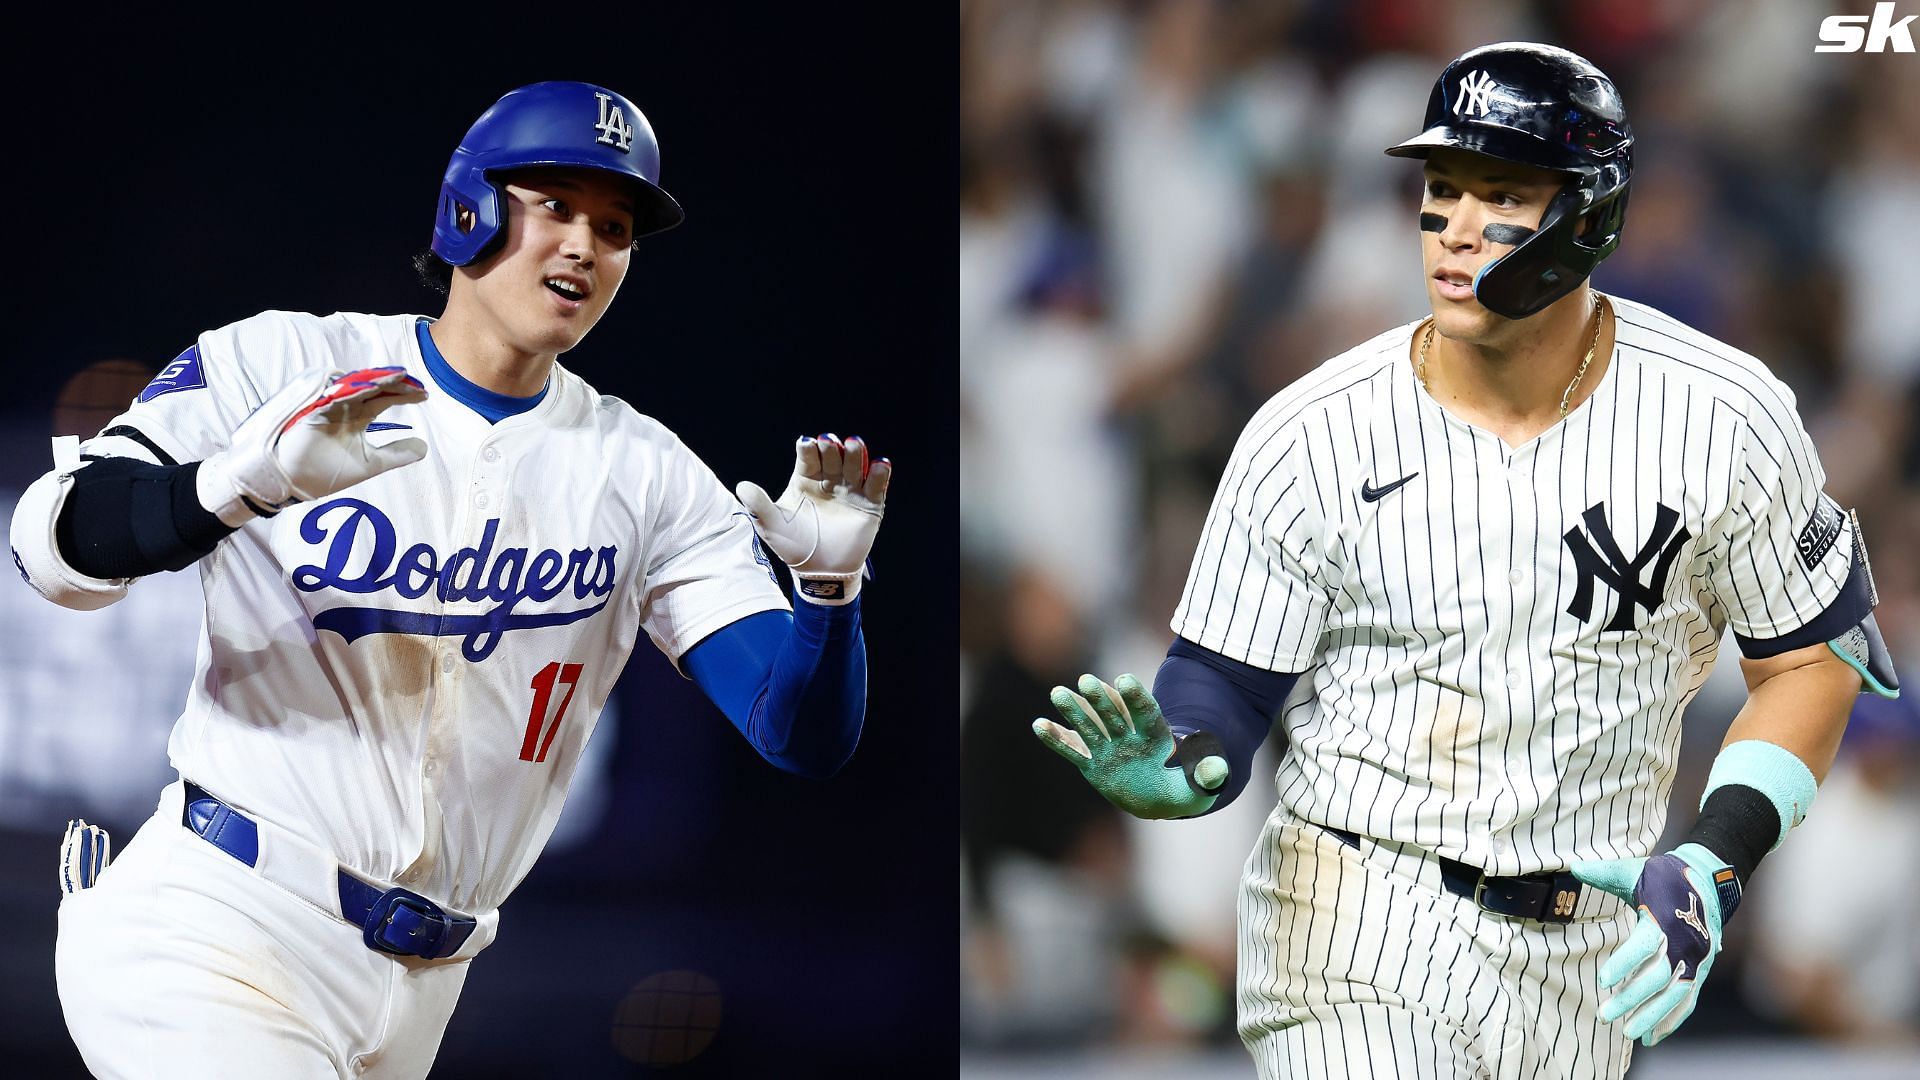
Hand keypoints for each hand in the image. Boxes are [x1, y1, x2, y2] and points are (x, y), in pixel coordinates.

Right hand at [198, 366, 428, 524]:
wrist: (292, 482)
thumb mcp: (370, 464)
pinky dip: (350, 389)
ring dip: (375, 380)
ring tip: (398, 376)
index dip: (405, 395)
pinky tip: (370, 385)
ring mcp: (328, 406)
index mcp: (357, 417)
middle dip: (394, 383)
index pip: (385, 399)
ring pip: (355, 386)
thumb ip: (396, 455)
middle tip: (416, 381)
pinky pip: (332, 394)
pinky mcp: (312, 409)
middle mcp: (344, 407)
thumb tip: (424, 448)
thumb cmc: (326, 472)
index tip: (425, 394)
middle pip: (373, 388)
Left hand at [735, 433, 889, 604]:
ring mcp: (850, 492)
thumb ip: (759, 505)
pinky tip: (881, 463)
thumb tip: (742, 486)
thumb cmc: (792, 547)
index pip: (808, 458)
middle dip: (832, 448)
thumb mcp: (772, 526)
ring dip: (856, 454)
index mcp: (805, 481)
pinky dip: (880, 474)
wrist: (819, 573)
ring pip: (855, 467)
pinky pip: (876, 487)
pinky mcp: (870, 506)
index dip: (808, 449)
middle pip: (833, 458)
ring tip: (854, 443)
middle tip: (829, 441)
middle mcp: (829, 481)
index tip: (806, 443)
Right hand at [1031, 673, 1226, 819]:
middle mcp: (1129, 737)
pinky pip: (1073, 751)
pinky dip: (1056, 739)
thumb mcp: (1199, 784)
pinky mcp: (1093, 764)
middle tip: (1087, 681)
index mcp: (1156, 737)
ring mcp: (1109, 749)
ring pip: (1090, 727)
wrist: (1160, 795)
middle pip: (1114, 715)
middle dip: (1101, 699)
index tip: (1123, 679)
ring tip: (1058, 693)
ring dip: (1074, 711)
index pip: (1145, 712)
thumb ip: (1207, 774)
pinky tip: (1039, 725)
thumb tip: (1218, 770)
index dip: (1135, 697)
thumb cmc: (1183, 787)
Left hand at [1571, 843, 1742, 1046]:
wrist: (1708, 882)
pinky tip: (1652, 1037)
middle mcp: (1685, 944)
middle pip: (1659, 978)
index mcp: (1666, 920)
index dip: (1625, 963)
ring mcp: (1696, 960)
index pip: (1646, 945)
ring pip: (1675, 995)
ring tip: (1628, 1034)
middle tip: (1605, 1015)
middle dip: (1632, 998)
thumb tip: (1573, 866)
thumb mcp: (1634, 871)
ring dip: (1652, 1016)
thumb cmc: (1664, 877)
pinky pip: (1688, 1001)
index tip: (1602, 979)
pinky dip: (1671, 1020)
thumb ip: (1603, 873)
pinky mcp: (1700, 971)